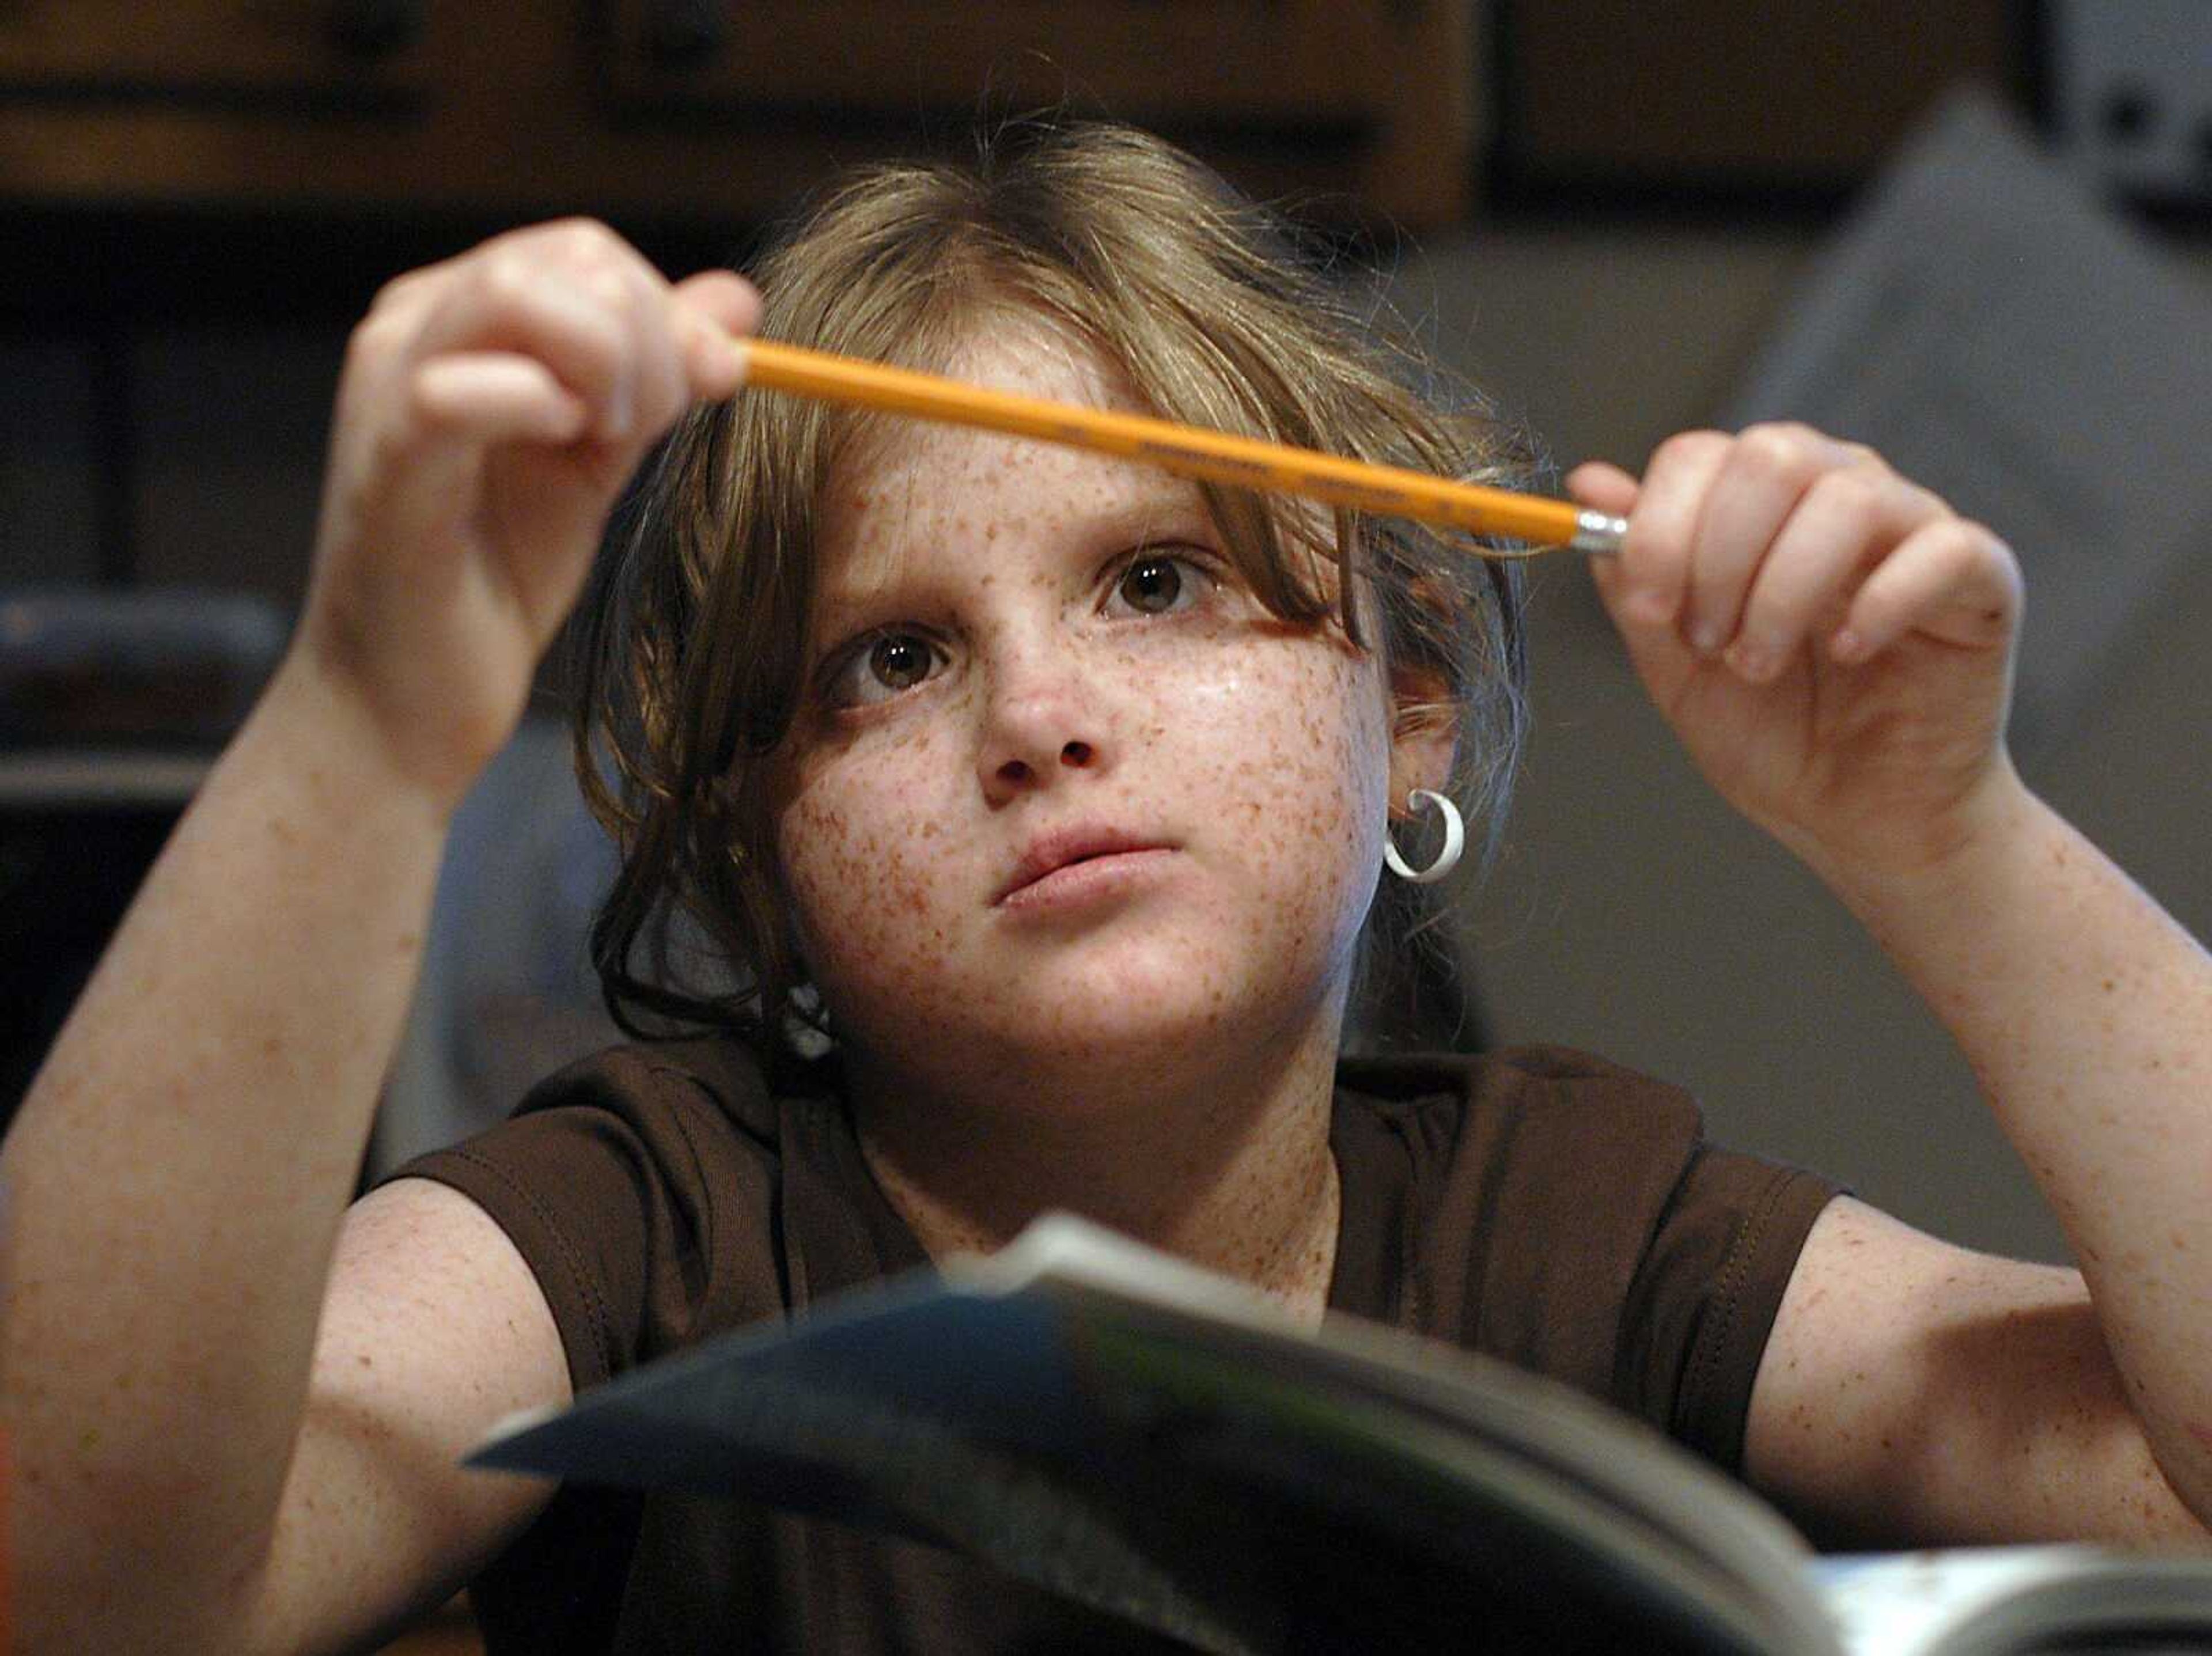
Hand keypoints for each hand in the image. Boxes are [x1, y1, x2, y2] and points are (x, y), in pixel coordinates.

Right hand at [295, 219, 759, 802]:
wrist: (409, 697)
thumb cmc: (493, 576)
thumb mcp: (598, 460)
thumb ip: (656, 377)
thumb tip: (737, 301)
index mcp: (461, 313)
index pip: (587, 250)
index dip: (669, 313)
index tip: (708, 388)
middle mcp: (414, 324)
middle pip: (568, 254)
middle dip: (649, 337)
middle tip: (643, 431)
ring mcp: (389, 384)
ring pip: (514, 289)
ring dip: (604, 362)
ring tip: (603, 441)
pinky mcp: (389, 459)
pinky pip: (456, 389)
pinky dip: (536, 404)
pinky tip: (564, 446)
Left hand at [1570, 425, 2024, 882]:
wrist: (1860, 819)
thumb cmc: (1775, 737)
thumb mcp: (1676, 666)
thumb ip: (1635, 580)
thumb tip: (1588, 482)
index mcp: (1760, 507)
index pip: (1701, 456)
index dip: (1660, 527)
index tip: (1653, 612)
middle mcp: (1838, 493)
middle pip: (1771, 455)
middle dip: (1719, 555)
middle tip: (1711, 642)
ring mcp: (1915, 528)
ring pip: (1847, 498)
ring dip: (1784, 590)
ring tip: (1763, 663)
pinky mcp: (1981, 577)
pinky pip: (1940, 549)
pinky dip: (1881, 602)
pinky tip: (1849, 654)